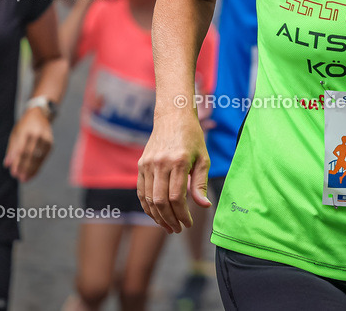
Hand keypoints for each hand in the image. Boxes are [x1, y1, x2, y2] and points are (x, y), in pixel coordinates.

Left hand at [4, 107, 53, 181]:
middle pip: (31, 155)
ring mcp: (46, 140)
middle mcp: (38, 136)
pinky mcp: (51, 144)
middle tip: (20, 178)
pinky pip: (44, 157)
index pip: (22, 151)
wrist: (41, 114)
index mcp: (27, 132)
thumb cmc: (24, 125)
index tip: (14, 173)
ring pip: (39, 158)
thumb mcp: (15, 134)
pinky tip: (33, 173)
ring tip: (26, 179)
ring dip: (32, 170)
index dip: (18, 163)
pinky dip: (38, 166)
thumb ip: (12, 149)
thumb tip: (7, 164)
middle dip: (25, 168)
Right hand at [137, 111, 210, 233]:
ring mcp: (147, 164)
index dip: (182, 214)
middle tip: (178, 229)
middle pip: (160, 201)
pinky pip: (141, 191)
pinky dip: (147, 206)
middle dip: (169, 219)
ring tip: (168, 226)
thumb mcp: (203, 158)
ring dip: (157, 216)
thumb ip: (201, 183)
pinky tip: (156, 215)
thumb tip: (204, 206)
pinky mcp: (141, 165)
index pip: (177, 197)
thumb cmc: (192, 138)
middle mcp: (160, 163)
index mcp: (178, 161)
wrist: (172, 117)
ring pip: (148, 199)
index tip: (188, 223)